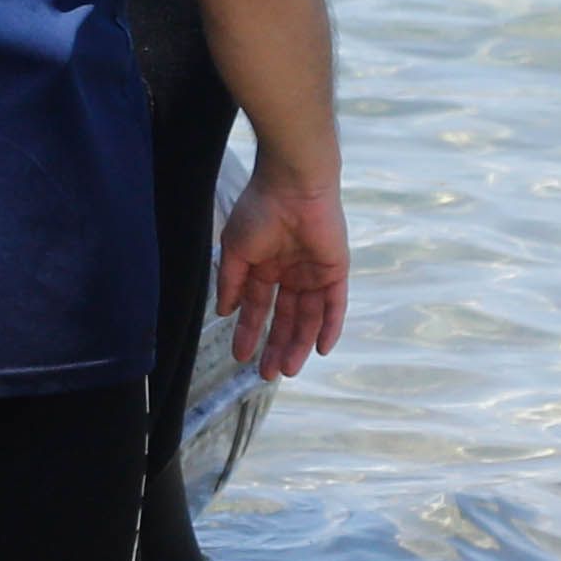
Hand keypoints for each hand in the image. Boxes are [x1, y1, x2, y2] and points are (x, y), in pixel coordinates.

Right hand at [212, 160, 349, 381]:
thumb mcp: (235, 250)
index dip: (249, 332)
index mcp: (264, 266)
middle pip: (285, 318)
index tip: (240, 357)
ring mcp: (314, 273)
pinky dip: (330, 326)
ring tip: (286, 368)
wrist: (293, 186)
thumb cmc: (259, 211)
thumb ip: (231, 283)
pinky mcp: (335, 271)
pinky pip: (335, 304)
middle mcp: (290, 273)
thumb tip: (225, 312)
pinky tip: (321, 349)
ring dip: (298, 343)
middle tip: (266, 374)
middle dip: (275, 345)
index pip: (258, 307)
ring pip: (308, 317)